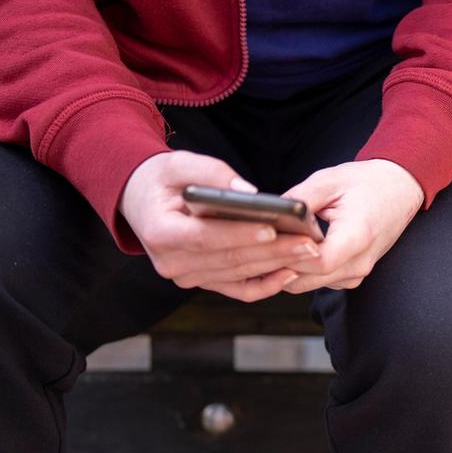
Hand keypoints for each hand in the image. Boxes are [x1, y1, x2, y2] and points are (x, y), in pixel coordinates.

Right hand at [119, 151, 320, 301]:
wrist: (143, 201)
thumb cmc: (163, 179)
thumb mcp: (179, 163)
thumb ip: (213, 173)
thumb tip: (250, 193)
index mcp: (161, 232)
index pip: (205, 237)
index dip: (239, 234)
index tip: (272, 229)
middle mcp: (171, 262)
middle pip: (229, 259)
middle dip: (272, 251)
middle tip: (308, 243)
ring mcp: (186, 277)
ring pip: (238, 274)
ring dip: (275, 265)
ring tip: (307, 252)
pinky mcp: (201, 282)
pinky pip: (238, 289)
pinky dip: (265, 284)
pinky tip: (290, 272)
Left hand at [279, 160, 424, 293]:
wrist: (399, 189)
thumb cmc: (366, 183)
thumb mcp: (328, 181)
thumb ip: (298, 200)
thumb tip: (267, 214)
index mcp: (357, 235)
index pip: (317, 261)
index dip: (288, 255)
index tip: (267, 242)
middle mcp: (360, 262)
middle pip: (308, 280)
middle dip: (280, 266)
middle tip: (256, 248)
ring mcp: (358, 273)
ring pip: (310, 284)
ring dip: (289, 270)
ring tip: (272, 247)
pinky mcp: (353, 275)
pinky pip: (319, 281)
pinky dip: (303, 271)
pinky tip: (292, 251)